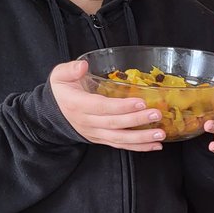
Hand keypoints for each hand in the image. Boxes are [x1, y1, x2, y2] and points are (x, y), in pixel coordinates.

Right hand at [50, 60, 165, 151]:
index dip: (121, 106)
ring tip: (160, 134)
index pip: (102, 107)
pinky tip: (155, 145)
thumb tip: (83, 66)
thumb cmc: (61, 92)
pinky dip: (139, 147)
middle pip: (114, 124)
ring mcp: (95, 133)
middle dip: (137, 120)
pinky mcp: (102, 139)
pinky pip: (120, 145)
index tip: (140, 102)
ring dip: (141, 138)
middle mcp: (87, 122)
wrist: (53, 113)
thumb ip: (70, 69)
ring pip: (119, 139)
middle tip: (156, 114)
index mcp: (78, 105)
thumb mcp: (59, 76)